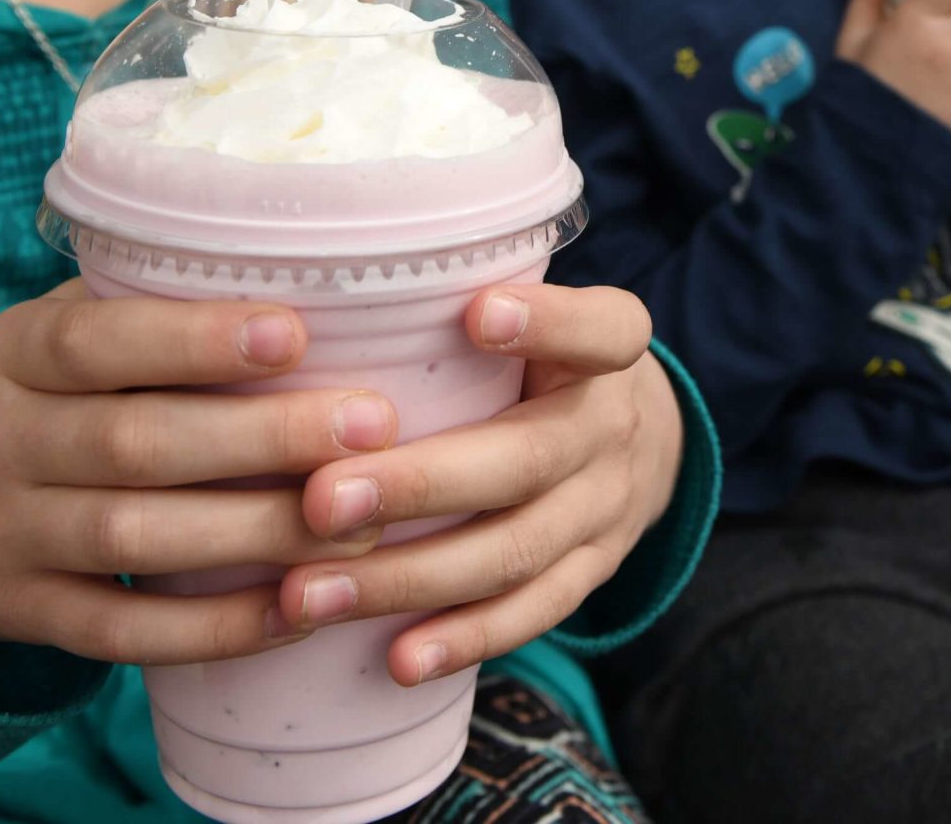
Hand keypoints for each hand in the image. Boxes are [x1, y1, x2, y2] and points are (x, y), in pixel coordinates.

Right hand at [0, 282, 393, 665]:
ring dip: (256, 534)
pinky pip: (121, 633)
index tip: (295, 334)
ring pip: (134, 542)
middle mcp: (0, 443)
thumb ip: (139, 308)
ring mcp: (6, 537)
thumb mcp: (48, 335)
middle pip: (135, 444)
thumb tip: (296, 276)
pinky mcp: (23, 615)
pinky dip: (212, 629)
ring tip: (363, 520)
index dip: (196, 339)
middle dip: (263, 437)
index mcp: (12, 356)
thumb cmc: (28, 394)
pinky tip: (296, 609)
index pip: (97, 342)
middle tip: (373, 426)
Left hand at [277, 283, 679, 686]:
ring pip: (514, 551)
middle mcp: (613, 428)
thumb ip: (461, 305)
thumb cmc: (545, 358)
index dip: (546, 322)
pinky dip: (464, 638)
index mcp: (608, 348)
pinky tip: (396, 659)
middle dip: (420, 485)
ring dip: (408, 577)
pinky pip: (532, 612)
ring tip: (309, 593)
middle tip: (319, 500)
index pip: (600, 330)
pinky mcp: (592, 572)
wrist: (640, 439)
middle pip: (527, 460)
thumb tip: (319, 292)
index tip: (476, 312)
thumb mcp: (537, 313)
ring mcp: (605, 509)